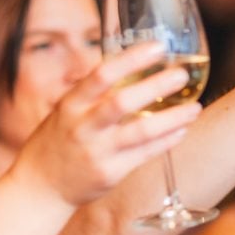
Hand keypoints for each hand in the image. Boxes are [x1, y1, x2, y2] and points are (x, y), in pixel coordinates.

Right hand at [14, 42, 201, 205]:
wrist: (39, 188)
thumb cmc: (60, 140)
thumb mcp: (67, 111)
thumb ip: (96, 93)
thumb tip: (134, 65)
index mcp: (71, 104)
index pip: (102, 74)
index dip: (131, 59)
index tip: (158, 47)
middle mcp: (83, 126)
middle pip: (122, 102)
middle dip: (155, 86)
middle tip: (182, 75)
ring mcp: (96, 151)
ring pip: (140, 132)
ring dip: (172, 119)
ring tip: (195, 108)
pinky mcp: (109, 173)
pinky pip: (144, 154)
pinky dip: (167, 141)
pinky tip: (183, 130)